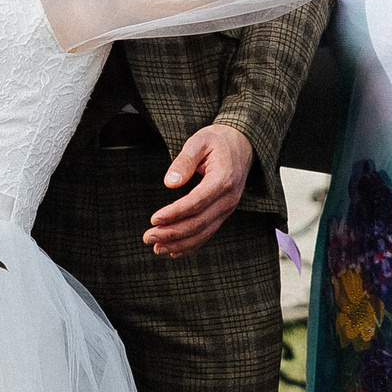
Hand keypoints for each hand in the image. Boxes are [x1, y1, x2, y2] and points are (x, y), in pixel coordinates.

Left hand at [146, 124, 253, 256]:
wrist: (244, 143)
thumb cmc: (218, 140)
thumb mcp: (200, 141)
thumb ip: (184, 161)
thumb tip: (169, 183)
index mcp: (223, 180)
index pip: (196, 203)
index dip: (174, 213)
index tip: (154, 219)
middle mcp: (229, 198)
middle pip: (199, 223)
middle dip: (172, 233)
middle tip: (148, 237)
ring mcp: (228, 208)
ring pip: (203, 232)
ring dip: (179, 243)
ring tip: (157, 247)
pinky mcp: (224, 212)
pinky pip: (208, 233)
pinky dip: (192, 245)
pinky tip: (175, 250)